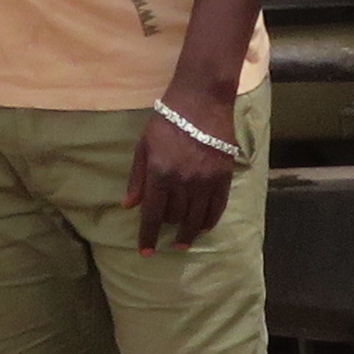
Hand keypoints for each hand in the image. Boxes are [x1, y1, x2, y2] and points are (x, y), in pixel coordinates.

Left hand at [124, 103, 238, 251]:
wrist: (202, 100)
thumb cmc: (167, 121)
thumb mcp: (144, 145)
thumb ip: (137, 177)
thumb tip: (129, 206)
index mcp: (160, 174)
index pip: (153, 215)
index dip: (148, 237)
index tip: (146, 253)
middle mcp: (183, 182)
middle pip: (175, 218)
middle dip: (167, 230)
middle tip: (165, 235)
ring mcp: (206, 181)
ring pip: (196, 218)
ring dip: (188, 233)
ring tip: (183, 241)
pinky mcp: (223, 177)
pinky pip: (217, 208)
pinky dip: (209, 221)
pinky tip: (203, 227)